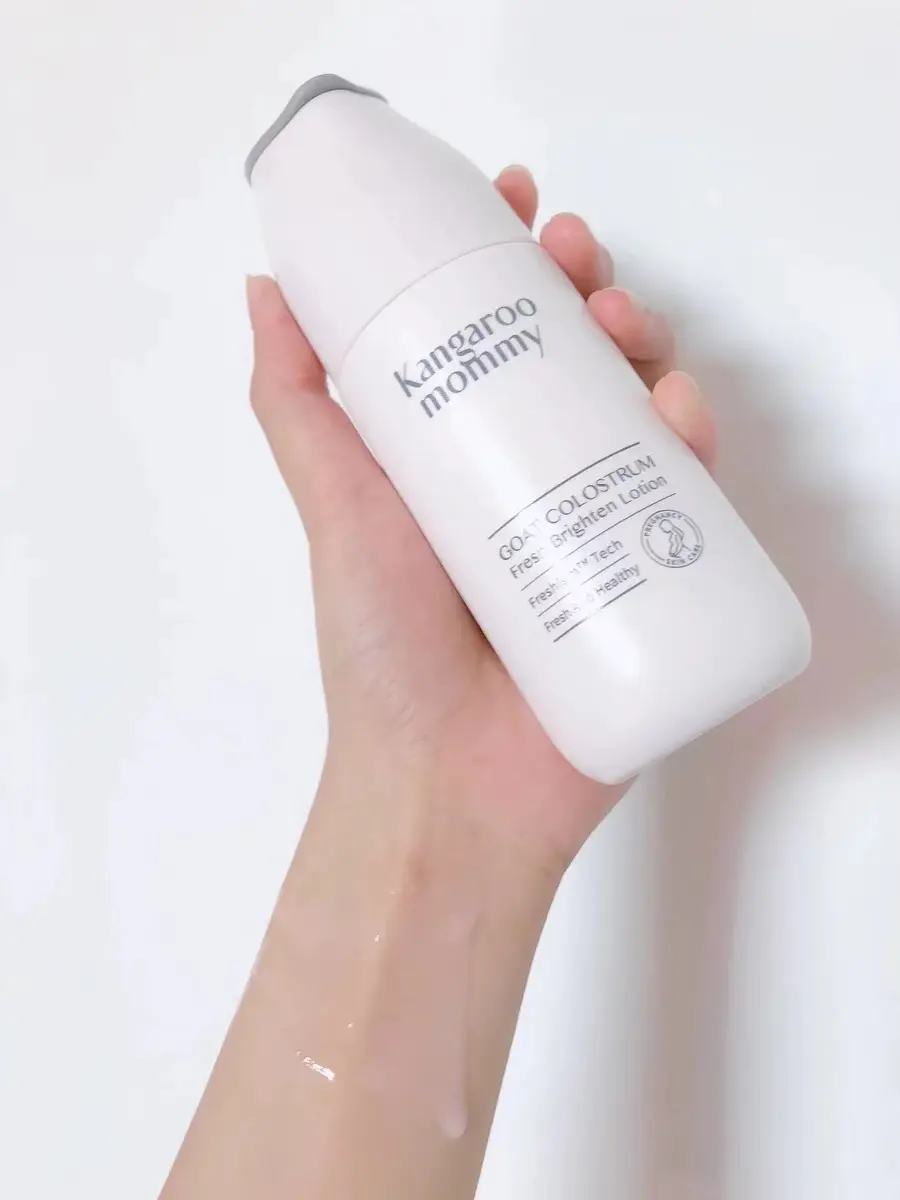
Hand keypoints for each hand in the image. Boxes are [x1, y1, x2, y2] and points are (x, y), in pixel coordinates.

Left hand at [247, 166, 715, 876]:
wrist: (447, 785)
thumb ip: (297, 404)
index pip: (492, 331)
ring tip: (625, 327)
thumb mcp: (334, 507)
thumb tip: (265, 289)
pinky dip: (692, 440)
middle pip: (575, 355)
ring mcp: (594, 521)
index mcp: (460, 452)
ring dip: (645, 343)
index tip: (513, 201)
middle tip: (578, 257)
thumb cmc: (383, 651)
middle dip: (587, 286)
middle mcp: (530, 476)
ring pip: (638, 407)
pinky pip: (686, 491)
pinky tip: (677, 414)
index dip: (508, 258)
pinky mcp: (651, 572)